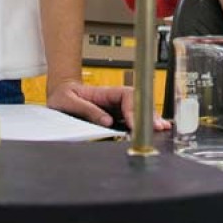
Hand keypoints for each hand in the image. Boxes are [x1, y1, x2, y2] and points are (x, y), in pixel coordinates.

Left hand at [46, 80, 170, 131]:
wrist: (61, 95)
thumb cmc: (63, 96)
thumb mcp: (68, 101)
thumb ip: (86, 110)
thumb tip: (107, 122)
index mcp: (105, 92)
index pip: (127, 96)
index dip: (133, 109)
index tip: (135, 124)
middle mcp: (115, 99)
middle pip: (138, 102)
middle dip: (148, 114)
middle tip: (157, 127)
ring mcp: (117, 108)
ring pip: (139, 110)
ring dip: (150, 119)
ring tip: (162, 128)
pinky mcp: (116, 117)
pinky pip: (133, 119)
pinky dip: (144, 125)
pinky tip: (154, 130)